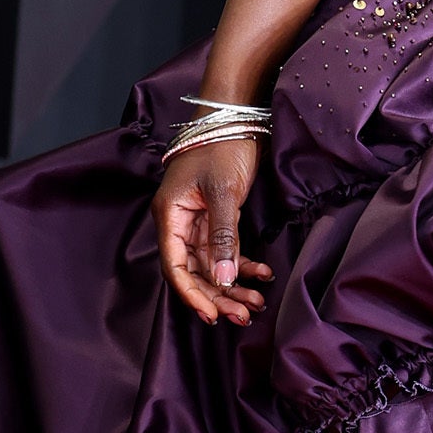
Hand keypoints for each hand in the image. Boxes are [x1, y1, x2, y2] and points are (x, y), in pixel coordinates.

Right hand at [153, 140, 272, 326]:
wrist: (236, 116)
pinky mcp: (217, 216)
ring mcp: (198, 220)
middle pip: (194, 271)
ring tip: (256, 304)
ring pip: (212, 264)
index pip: (175, 266)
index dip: (192, 294)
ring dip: (233, 285)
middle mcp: (180, 222)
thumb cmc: (222, 146)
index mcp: (170, 216)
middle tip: (243, 316)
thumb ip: (223, 236)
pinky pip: (226, 249)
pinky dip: (243, 264)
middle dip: (218, 296)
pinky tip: (263, 275)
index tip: (213, 316)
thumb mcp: (224, 192)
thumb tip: (225, 279)